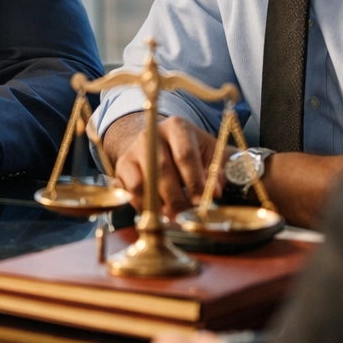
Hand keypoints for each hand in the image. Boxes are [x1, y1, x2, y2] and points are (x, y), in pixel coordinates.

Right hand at [102, 114, 222, 216]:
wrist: (160, 145)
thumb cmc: (191, 151)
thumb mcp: (210, 153)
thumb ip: (220, 169)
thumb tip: (216, 190)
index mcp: (177, 127)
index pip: (185, 155)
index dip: (197, 181)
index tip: (208, 200)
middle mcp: (150, 135)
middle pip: (162, 171)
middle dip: (179, 199)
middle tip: (190, 215)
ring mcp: (132, 151)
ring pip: (143, 184)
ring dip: (160, 205)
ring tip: (175, 216)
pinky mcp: (122, 167)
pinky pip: (130, 193)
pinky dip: (145, 207)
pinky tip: (160, 212)